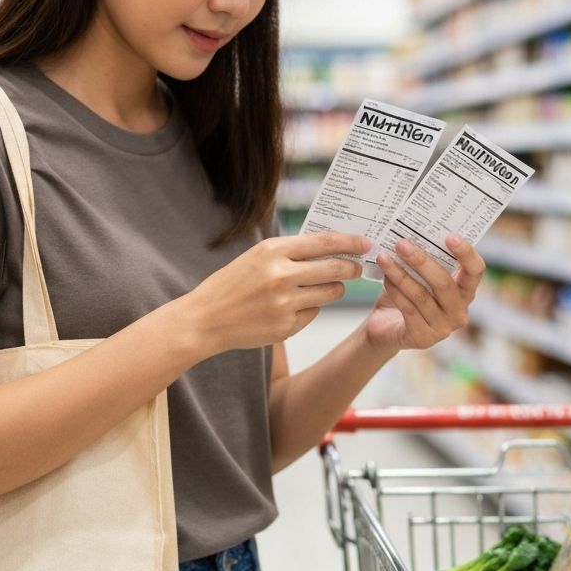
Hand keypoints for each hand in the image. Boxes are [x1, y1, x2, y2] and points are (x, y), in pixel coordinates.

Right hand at [181, 232, 368, 354]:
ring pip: (330, 293)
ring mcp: (285, 304)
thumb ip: (289, 252)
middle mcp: (281, 276)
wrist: (205, 319)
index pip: (324, 243)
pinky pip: (313, 313)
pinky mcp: (286, 327)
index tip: (365, 243)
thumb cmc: (232, 284)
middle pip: (336, 269)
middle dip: (351, 268)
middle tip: (357, 268)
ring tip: (322, 286)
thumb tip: (329, 247)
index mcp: (273, 251)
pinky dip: (309, 308)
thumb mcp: (256, 257)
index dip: (350, 242)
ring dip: (334, 289)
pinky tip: (291, 307)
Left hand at [366, 235, 484, 352]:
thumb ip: (427, 260)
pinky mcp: (423, 337)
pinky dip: (395, 290)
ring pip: (421, 295)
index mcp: (465, 293)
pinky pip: (408, 308)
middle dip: (421, 261)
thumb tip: (414, 231)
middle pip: (444, 283)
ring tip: (384, 257)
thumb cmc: (407, 295)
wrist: (386, 329)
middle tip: (401, 243)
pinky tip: (385, 277)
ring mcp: (443, 328)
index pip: (475, 272)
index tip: (450, 236)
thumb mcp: (420, 277)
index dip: (466, 254)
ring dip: (400, 274)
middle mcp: (459, 312)